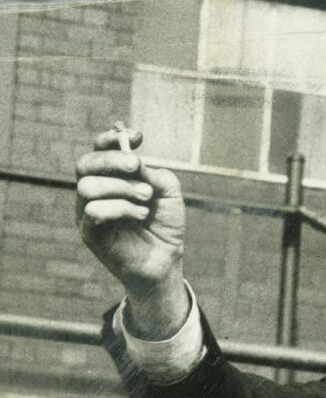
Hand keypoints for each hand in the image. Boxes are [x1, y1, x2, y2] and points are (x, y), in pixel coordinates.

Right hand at [75, 126, 186, 333]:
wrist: (165, 260)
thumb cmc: (164, 224)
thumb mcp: (168, 193)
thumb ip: (154, 174)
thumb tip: (135, 164)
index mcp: (109, 177)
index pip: (99, 150)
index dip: (113, 139)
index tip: (139, 137)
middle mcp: (93, 192)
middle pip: (85, 164)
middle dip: (112, 160)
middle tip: (137, 165)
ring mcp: (87, 212)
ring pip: (87, 187)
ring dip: (121, 188)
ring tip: (147, 199)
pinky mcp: (89, 233)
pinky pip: (93, 211)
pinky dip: (120, 208)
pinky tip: (140, 215)